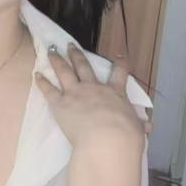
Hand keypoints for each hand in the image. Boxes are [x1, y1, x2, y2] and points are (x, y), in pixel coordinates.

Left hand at [35, 43, 152, 152]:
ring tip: (51, 50)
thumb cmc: (125, 137)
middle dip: (76, 54)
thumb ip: (139, 124)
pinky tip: (37, 74)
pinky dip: (42, 82)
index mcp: (115, 93)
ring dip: (57, 60)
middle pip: (84, 66)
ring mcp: (76, 93)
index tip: (120, 54)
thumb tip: (148, 126)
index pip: (119, 73)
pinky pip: (49, 90)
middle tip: (70, 44)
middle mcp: (94, 88)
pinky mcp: (61, 103)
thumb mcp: (136, 129)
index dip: (120, 63)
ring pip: (65, 71)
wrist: (107, 141)